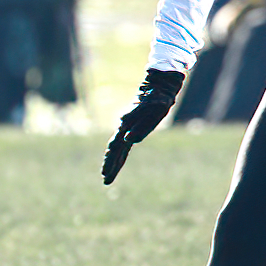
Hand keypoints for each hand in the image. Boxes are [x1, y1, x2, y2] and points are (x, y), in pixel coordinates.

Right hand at [101, 68, 184, 183]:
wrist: (160, 85)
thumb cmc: (159, 99)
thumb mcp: (155, 113)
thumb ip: (142, 127)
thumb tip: (128, 141)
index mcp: (126, 123)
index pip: (116, 146)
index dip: (111, 161)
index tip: (106, 173)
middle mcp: (123, 124)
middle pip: (114, 149)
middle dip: (110, 165)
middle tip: (106, 180)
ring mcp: (126, 124)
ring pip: (118, 147)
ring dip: (114, 161)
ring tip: (108, 174)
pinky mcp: (132, 124)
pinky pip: (124, 142)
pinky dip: (120, 153)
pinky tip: (118, 160)